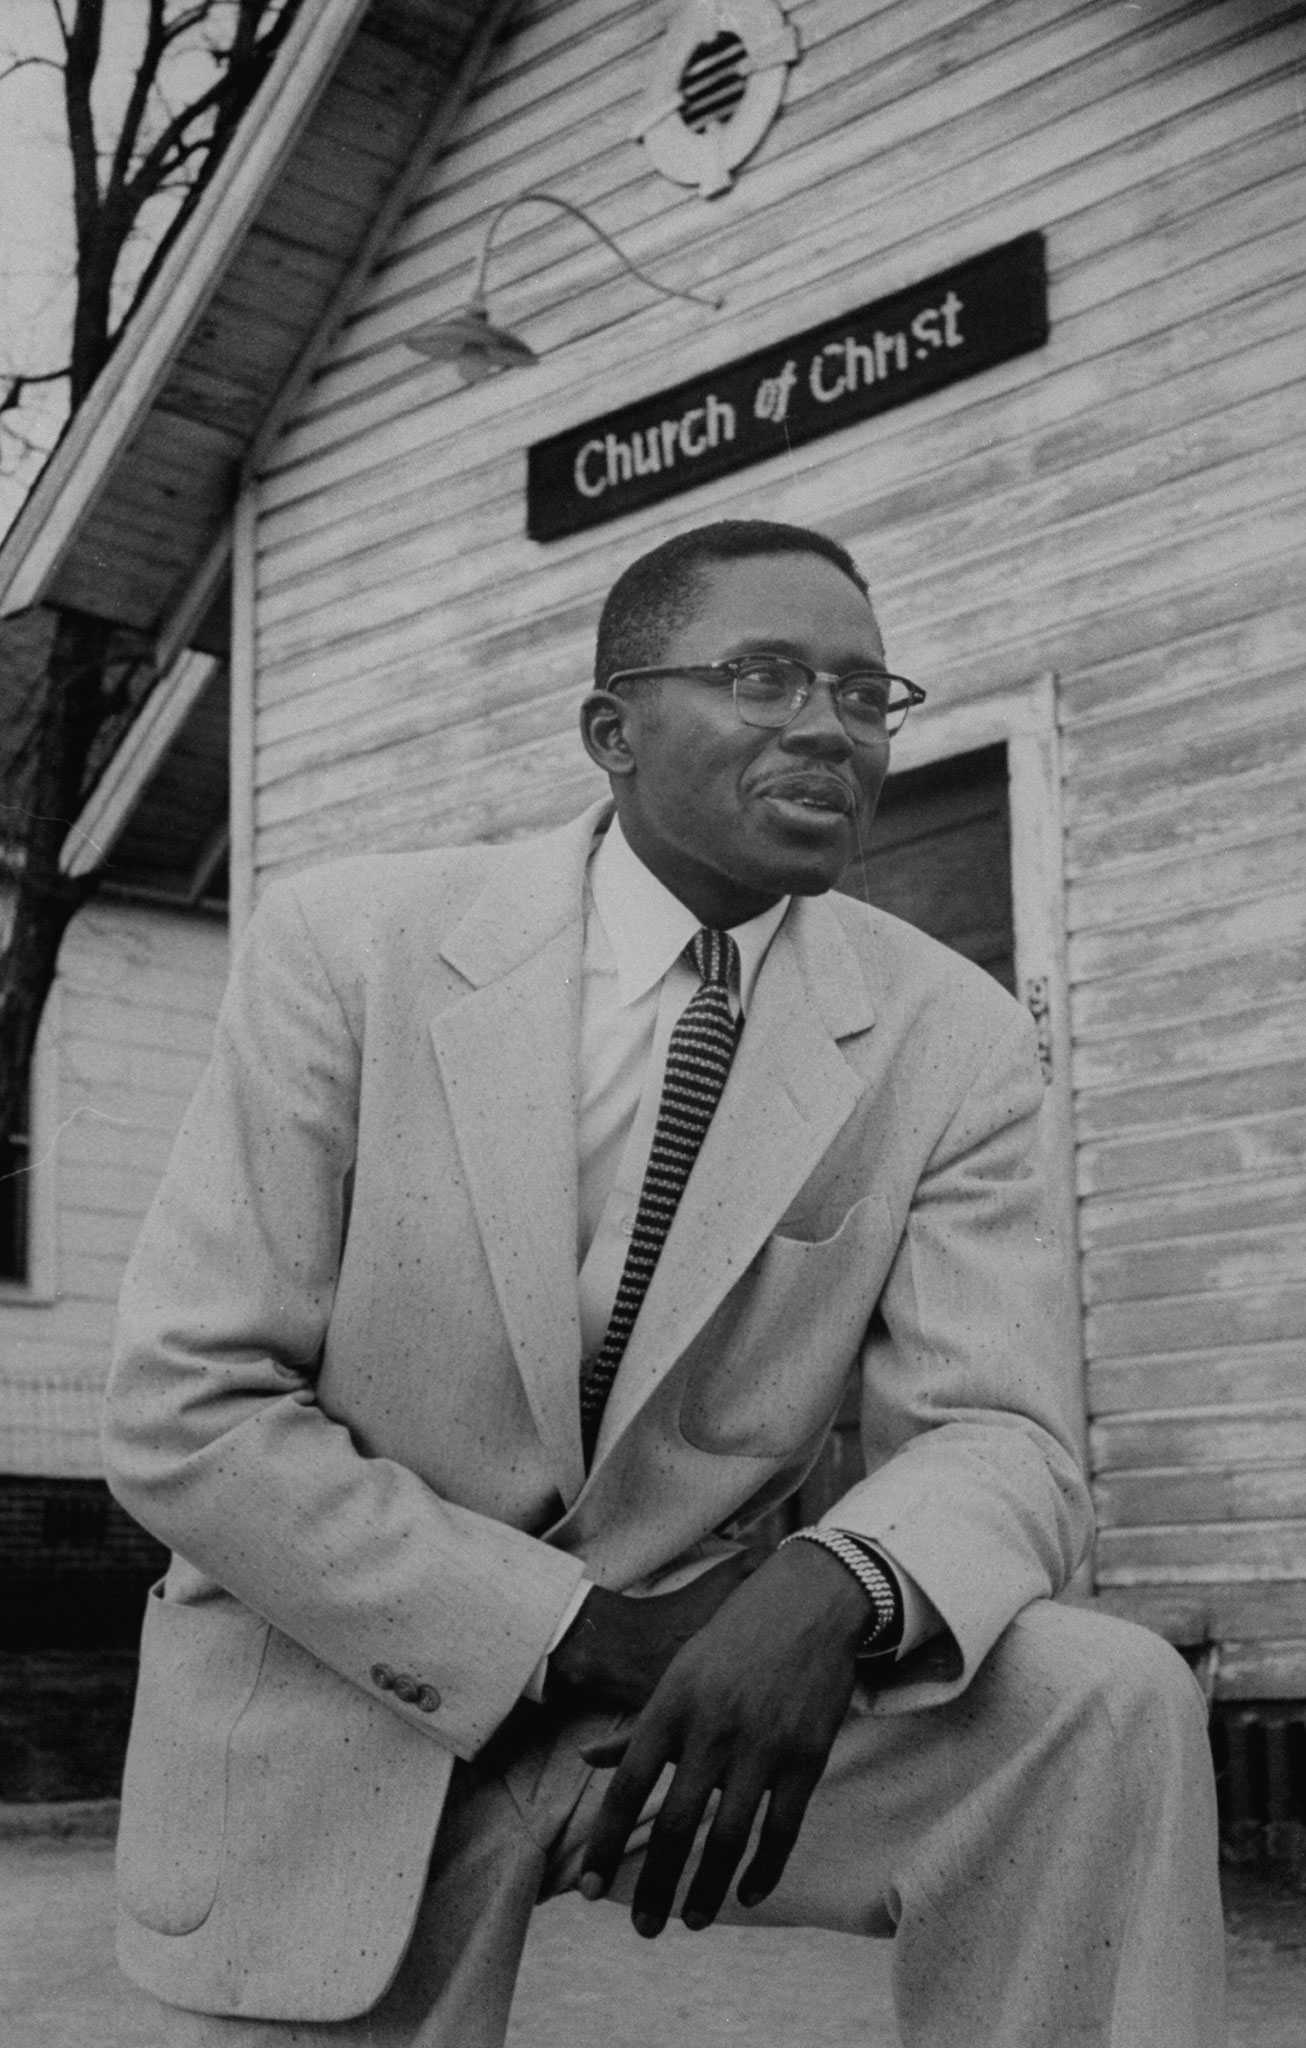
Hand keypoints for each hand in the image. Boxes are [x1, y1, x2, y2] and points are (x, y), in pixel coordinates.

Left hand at [575, 1540, 867, 1937]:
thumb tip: (588, 1761)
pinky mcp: (806, 1755)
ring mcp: (762, 1744)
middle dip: (655, 1885)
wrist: (808, 1602)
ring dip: (707, 1891)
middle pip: (676, 1825)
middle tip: (643, 1929)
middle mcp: (712, 1727)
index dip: (605, 1842)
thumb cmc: (732, 1640)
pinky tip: (747, 1892)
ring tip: (692, 1921)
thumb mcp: (677, 1673)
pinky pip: (782, 1829)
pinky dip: (764, 1870)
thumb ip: (638, 1727)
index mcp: (671, 1705)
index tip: (586, 1889)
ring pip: (729, 1838)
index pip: (628, 1787)